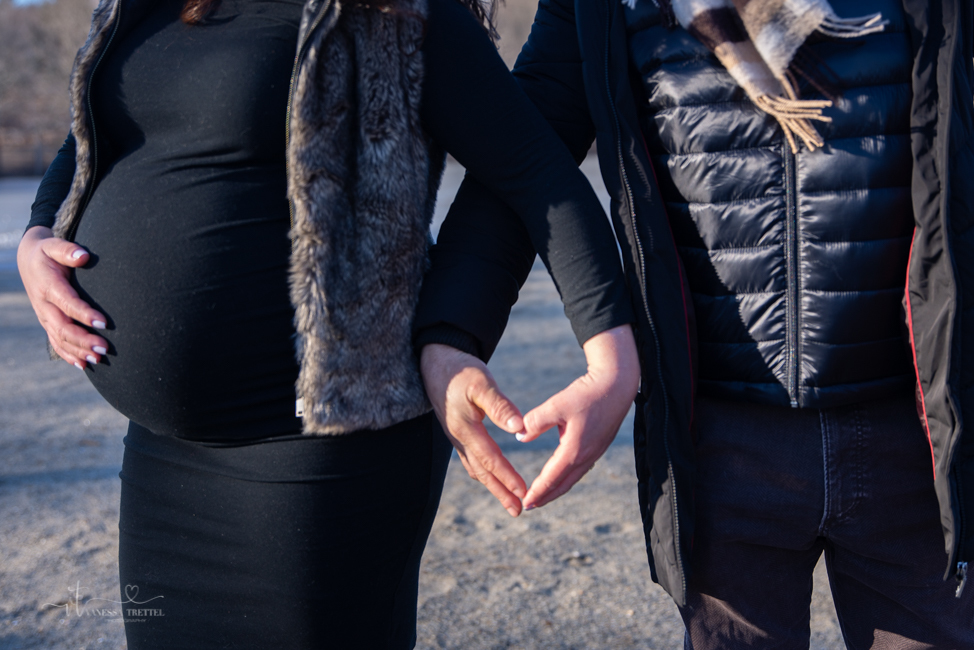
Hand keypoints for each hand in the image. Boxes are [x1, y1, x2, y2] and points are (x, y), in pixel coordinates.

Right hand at [17, 226, 107, 368]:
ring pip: (59, 339)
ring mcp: (44, 316)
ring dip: (78, 351)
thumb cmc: (47, 252)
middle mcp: (44, 305)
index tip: (104, 323)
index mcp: (48, 286)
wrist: (27, 260)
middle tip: (105, 348)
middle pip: (63, 327)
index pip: (67, 303)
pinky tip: (83, 365)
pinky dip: (68, 354)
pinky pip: (55, 342)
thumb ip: (68, 250)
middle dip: (84, 340)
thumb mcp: (54, 245)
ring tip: (98, 360)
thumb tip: (84, 256)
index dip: (84, 314)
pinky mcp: (47, 322)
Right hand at [420, 343, 526, 516]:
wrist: (436, 362)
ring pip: (476, 468)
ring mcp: (456, 438)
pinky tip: (491, 477)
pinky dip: (484, 472)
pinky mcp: (458, 433)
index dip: (507, 477)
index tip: (523, 492)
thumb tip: (519, 429)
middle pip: (482, 471)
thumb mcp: (481, 383)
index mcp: (466, 428)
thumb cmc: (460, 371)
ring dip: (493, 485)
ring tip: (509, 501)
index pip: (490, 459)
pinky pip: (471, 460)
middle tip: (517, 511)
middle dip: (500, 492)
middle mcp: (459, 438)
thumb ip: (500, 406)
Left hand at [519, 325, 639, 509]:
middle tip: (529, 506)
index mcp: (574, 450)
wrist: (617, 385)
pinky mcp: (599, 446)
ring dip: (557, 488)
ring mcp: (595, 452)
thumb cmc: (586, 394)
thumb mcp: (556, 405)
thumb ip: (535, 422)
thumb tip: (520, 436)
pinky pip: (581, 469)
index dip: (537, 491)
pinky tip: (563, 475)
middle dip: (546, 496)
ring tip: (544, 495)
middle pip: (563, 484)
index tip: (524, 502)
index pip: (551, 478)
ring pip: (573, 478)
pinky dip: (569, 477)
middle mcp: (586, 456)